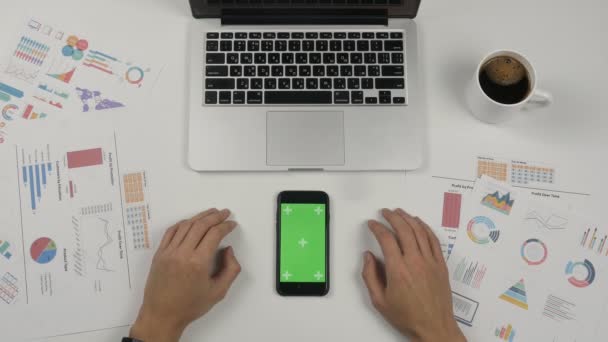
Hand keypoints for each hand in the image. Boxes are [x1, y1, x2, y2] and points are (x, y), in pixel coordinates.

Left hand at [130, 208, 240, 341]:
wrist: (162, 315)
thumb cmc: (189, 306)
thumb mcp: (218, 292)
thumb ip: (231, 269)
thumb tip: (228, 250)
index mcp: (198, 263)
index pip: (214, 234)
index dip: (226, 226)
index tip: (232, 224)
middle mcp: (182, 254)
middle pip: (201, 225)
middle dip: (215, 216)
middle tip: (224, 213)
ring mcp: (169, 252)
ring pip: (186, 225)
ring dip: (200, 216)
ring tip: (210, 213)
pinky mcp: (160, 254)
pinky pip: (171, 232)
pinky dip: (183, 223)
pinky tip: (190, 222)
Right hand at [362, 209, 465, 341]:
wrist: (434, 327)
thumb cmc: (408, 317)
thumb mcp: (379, 301)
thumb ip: (370, 276)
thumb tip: (368, 257)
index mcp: (398, 270)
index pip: (386, 239)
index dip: (377, 227)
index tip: (372, 224)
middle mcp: (415, 262)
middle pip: (404, 229)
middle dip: (392, 217)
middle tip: (385, 212)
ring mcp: (430, 262)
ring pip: (419, 231)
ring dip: (408, 218)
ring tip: (400, 212)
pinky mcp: (440, 264)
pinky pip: (433, 240)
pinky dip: (425, 228)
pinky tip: (419, 223)